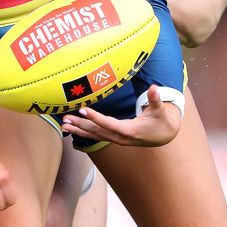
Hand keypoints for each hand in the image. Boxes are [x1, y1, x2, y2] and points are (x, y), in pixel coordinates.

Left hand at [62, 85, 180, 146]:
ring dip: (78, 129)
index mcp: (130, 131)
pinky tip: (72, 130)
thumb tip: (154, 88)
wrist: (164, 136)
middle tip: (65, 119)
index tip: (82, 110)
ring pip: (94, 135)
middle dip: (80, 125)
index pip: (109, 124)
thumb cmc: (161, 121)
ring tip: (63, 125)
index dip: (95, 118)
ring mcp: (116, 139)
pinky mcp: (114, 137)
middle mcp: (120, 138)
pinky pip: (96, 136)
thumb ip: (155, 100)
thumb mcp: (160, 111)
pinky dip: (83, 132)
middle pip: (97, 131)